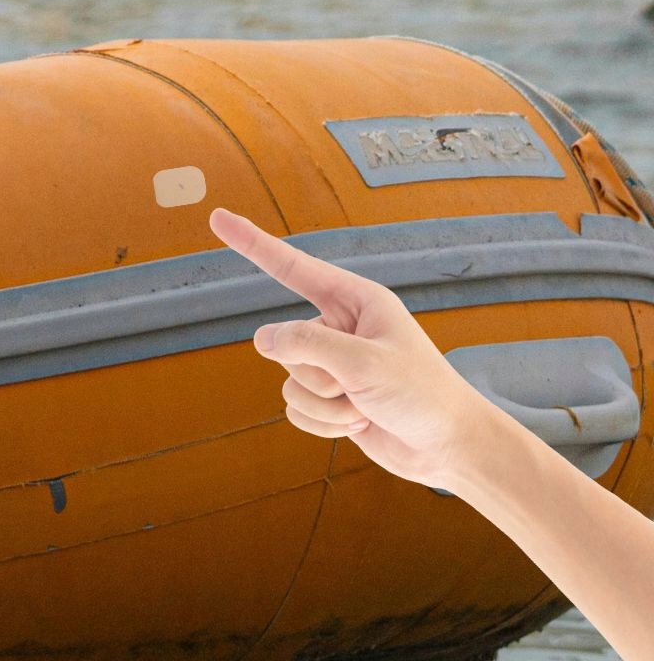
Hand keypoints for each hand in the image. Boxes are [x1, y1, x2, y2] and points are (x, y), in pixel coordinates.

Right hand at [209, 208, 491, 489]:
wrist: (447, 446)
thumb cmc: (422, 393)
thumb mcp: (367, 363)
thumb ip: (309, 346)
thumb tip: (261, 339)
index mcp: (355, 300)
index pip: (292, 267)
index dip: (252, 243)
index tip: (218, 219)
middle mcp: (339, 328)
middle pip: (288, 345)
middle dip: (320, 376)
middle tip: (362, 387)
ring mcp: (333, 365)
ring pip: (289, 383)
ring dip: (326, 405)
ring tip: (365, 407)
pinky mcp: (329, 398)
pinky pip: (297, 411)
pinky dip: (324, 425)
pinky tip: (359, 424)